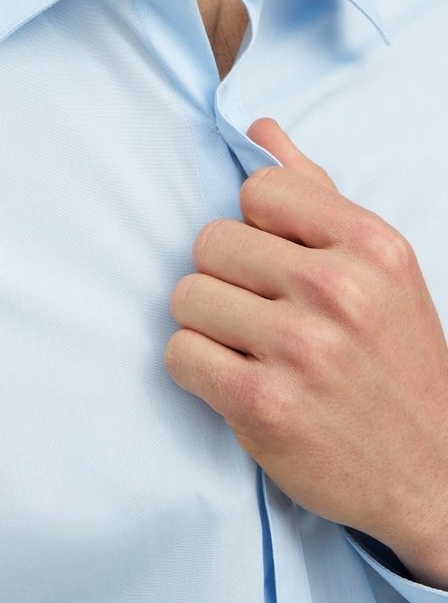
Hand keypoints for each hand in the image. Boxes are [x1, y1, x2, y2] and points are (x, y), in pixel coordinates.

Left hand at [163, 117, 447, 586]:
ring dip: (205, 327)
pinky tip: (233, 383)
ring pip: (186, 297)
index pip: (258, 190)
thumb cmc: (397, 366)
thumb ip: (318, 198)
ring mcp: (300, 349)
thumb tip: (260, 130)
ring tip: (248, 351)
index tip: (276, 267)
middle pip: (210, 243)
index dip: (254, 229)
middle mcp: (339, 290)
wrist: (430, 472)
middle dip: (224, 280)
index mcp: (372, 245)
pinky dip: (195, 370)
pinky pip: (179, 353)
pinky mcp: (262, 404)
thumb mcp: (380, 273)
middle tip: (257, 317)